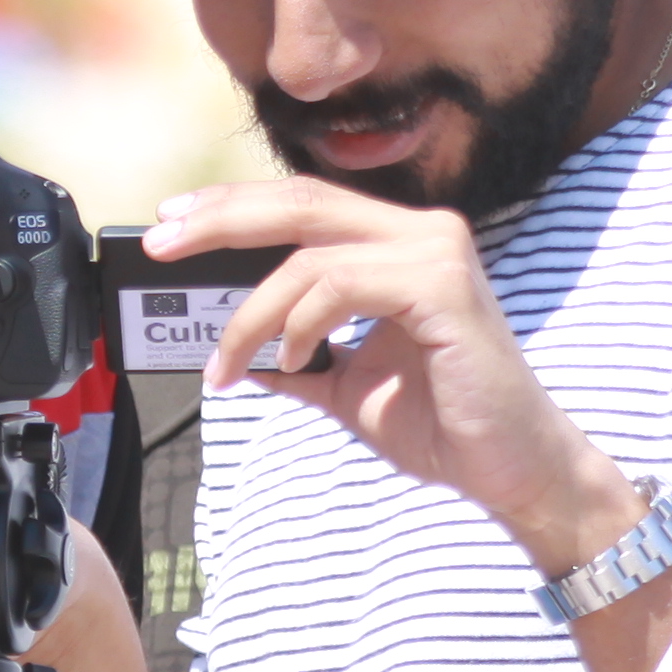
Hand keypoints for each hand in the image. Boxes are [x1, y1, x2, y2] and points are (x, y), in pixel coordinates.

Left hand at [145, 181, 644, 575]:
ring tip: (227, 363)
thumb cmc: (443, 424)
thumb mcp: (348, 387)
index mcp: (399, 244)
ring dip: (250, 314)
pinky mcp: (441, 286)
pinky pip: (338, 284)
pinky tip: (289, 358)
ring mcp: (435, 252)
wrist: (511, 470)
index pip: (303, 204)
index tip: (172, 226)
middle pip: (298, 201)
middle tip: (160, 246)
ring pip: (308, 253)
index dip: (234, 207)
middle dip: (218, 220)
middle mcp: (421, 233)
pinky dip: (297, 322)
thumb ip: (298, 361)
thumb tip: (239, 357)